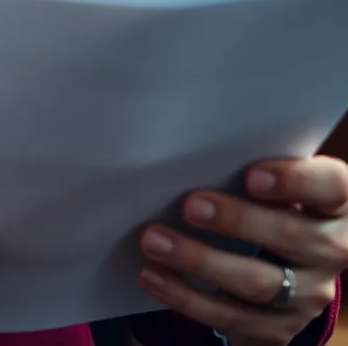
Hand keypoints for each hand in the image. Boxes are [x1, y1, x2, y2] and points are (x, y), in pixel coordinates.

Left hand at [137, 155, 347, 345]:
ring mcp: (310, 293)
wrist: (285, 260)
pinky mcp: (280, 327)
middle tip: (189, 206)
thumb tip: (188, 155)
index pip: (331, 186)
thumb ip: (244, 167)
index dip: (295, 181)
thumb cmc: (265, 200)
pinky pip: (234, 318)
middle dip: (237, 221)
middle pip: (292, 237)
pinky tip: (153, 276)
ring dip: (200, 261)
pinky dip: (187, 296)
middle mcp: (332, 249)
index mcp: (335, 202)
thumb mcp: (271, 181)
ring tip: (154, 241)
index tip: (251, 176)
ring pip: (258, 283)